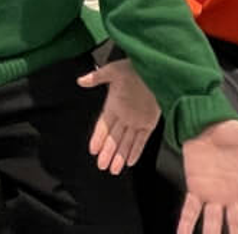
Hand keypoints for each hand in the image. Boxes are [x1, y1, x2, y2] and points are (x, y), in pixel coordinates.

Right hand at [76, 59, 159, 174]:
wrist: (156, 70)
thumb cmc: (133, 68)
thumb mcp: (113, 71)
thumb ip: (97, 78)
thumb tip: (81, 81)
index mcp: (113, 104)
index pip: (103, 126)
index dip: (98, 138)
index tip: (92, 150)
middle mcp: (123, 116)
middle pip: (113, 138)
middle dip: (107, 152)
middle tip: (101, 166)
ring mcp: (136, 121)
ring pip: (126, 142)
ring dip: (120, 156)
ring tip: (114, 170)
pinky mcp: (149, 123)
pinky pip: (142, 140)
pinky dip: (136, 151)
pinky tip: (130, 161)